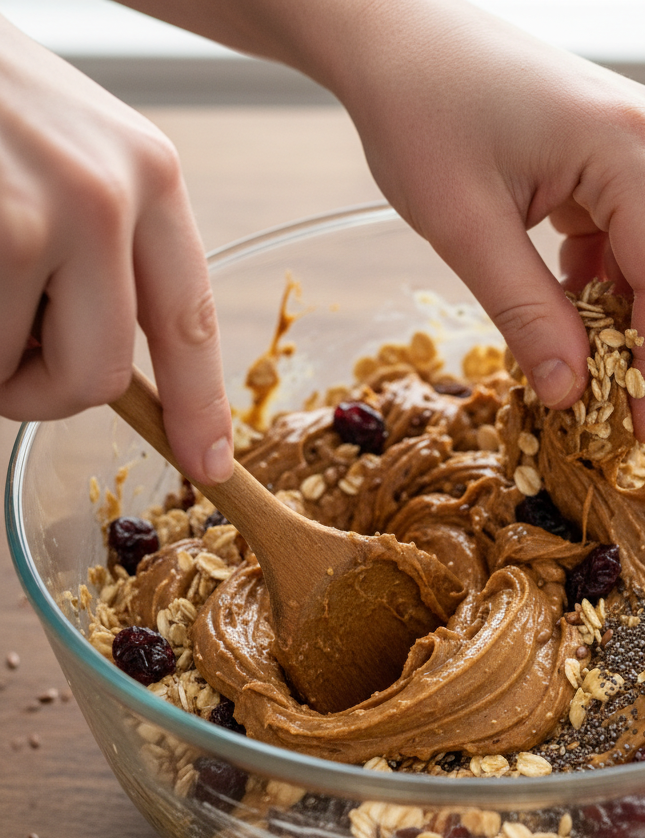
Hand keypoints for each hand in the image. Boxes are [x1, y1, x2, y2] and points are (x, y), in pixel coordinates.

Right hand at [0, 17, 232, 482]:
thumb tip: (110, 359)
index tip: (208, 462)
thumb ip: (105, 249)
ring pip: (20, 367)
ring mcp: (36, 214)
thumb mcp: (70, 151)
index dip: (198, 405)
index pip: (189, 322)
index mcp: (150, 178)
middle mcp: (107, 196)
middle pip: (99, 375)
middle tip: (2, 361)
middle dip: (39, 390)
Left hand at [307, 0, 644, 441]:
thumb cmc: (421, 111)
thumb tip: (572, 394)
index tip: (638, 431)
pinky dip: (618, 292)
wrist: (398, 36)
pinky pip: (641, 241)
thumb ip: (525, 313)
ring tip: (607, 385)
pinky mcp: (623, 158)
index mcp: (629, 148)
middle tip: (638, 423)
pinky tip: (580, 321)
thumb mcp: (465, 226)